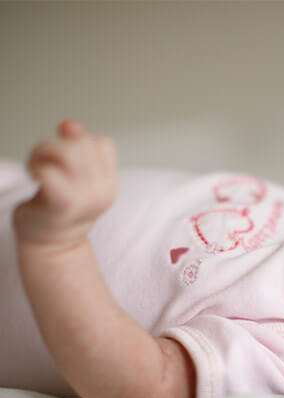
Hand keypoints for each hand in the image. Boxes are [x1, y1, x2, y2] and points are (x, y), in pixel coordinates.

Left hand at [13, 120, 117, 248]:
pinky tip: (34, 176)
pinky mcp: (61, 204)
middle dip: (57, 143)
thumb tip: (70, 124)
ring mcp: (84, 198)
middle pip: (84, 144)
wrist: (52, 247)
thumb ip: (76, 149)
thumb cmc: (60, 208)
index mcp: (109, 183)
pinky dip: (37, 167)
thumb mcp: (75, 178)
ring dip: (43, 151)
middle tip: (44, 160)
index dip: (80, 143)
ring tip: (38, 165)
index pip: (102, 145)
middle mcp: (102, 190)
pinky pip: (49, 171)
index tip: (64, 160)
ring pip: (66, 152)